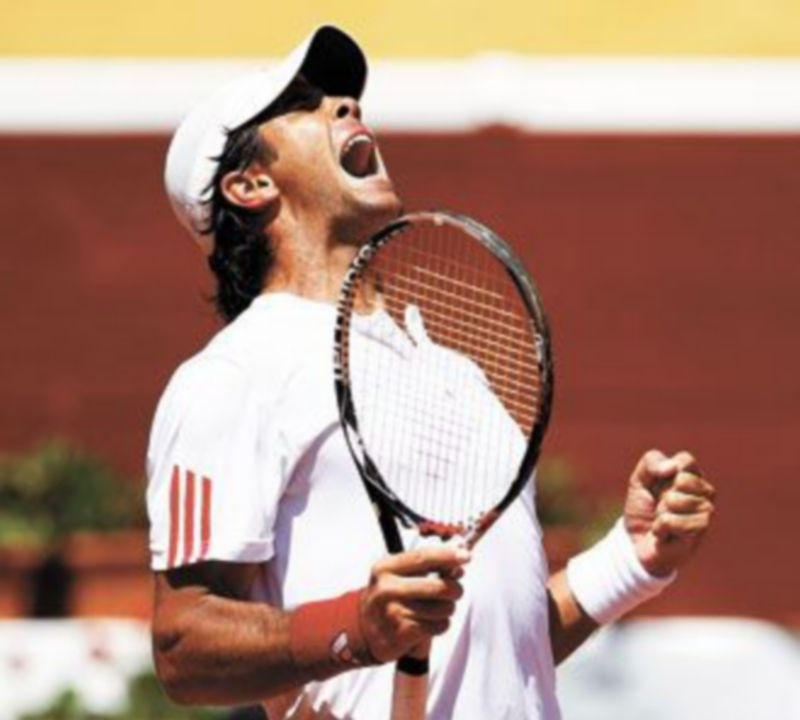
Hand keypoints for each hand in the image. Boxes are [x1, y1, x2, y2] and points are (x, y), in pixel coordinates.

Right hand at [360, 545, 469, 662]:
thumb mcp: (397, 575)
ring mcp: (395, 612)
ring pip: (443, 608)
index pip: (422, 557)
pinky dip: (441, 624)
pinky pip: (439, 625)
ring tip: (437, 608)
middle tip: (455, 590)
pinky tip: (429, 622)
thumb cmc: (387, 598)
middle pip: (438, 586)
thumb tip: (458, 565)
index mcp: (386, 568)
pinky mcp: (404, 633)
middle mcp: (388, 588)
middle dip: (455, 588)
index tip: (465, 555)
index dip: (447, 555)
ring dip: (448, 608)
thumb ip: (425, 567)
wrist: (363, 630)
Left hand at [623, 449, 715, 577]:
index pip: (686, 460)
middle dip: (662, 494)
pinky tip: (664, 534)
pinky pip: (670, 521)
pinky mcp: (700, 532)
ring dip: (660, 512)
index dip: (664, 472)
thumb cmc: (642, 508)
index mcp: (693, 476)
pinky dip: (660, 527)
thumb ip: (651, 462)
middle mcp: (705, 492)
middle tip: (660, 506)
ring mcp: (706, 512)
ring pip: (675, 500)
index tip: (657, 485)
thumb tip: (673, 467)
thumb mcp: (639, 480)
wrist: (636, 542)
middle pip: (682, 480)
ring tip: (663, 520)